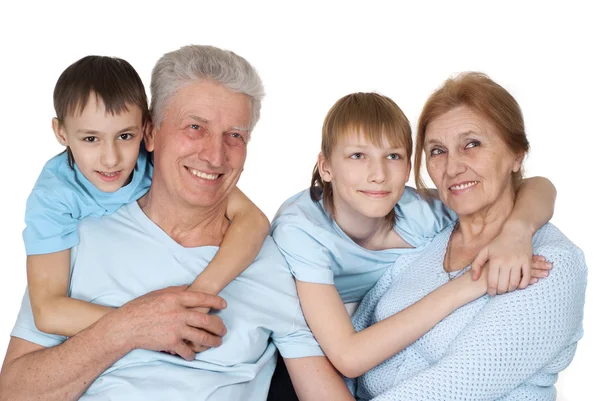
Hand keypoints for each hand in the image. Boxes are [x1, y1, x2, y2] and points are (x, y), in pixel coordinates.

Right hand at [108, 285, 226, 360]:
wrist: (125, 326)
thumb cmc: (139, 307)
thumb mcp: (157, 293)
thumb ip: (174, 290)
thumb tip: (188, 287)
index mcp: (176, 299)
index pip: (202, 298)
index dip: (215, 301)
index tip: (224, 305)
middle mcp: (178, 313)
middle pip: (206, 320)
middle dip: (218, 326)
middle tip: (223, 330)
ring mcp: (175, 329)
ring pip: (201, 336)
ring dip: (212, 341)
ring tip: (217, 343)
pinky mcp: (170, 342)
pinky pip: (187, 350)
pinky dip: (192, 354)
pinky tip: (194, 355)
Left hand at [471, 224, 552, 294]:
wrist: (516, 231)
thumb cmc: (498, 243)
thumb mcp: (484, 251)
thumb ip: (476, 265)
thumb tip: (474, 279)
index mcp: (495, 260)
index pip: (492, 281)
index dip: (491, 290)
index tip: (491, 293)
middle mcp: (506, 262)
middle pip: (504, 285)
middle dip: (500, 292)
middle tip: (499, 292)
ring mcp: (518, 262)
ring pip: (515, 283)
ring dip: (511, 289)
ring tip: (507, 289)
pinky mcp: (527, 262)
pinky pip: (526, 278)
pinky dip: (523, 285)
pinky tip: (518, 285)